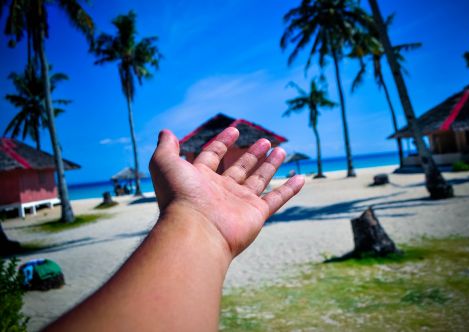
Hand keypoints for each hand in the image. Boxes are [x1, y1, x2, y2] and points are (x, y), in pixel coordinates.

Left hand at [149, 127, 304, 256]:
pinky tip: (300, 178)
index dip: (222, 143)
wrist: (195, 231)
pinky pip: (276, 199)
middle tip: (265, 140)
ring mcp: (240, 203)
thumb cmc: (179, 196)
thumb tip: (166, 132)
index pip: (213, 156)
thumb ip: (166, 147)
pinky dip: (289, 189)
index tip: (235, 130)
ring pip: (259, 180)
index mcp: (201, 179)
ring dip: (270, 165)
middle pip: (240, 168)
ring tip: (281, 149)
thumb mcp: (165, 164)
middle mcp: (221, 191)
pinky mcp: (256, 214)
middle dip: (252, 154)